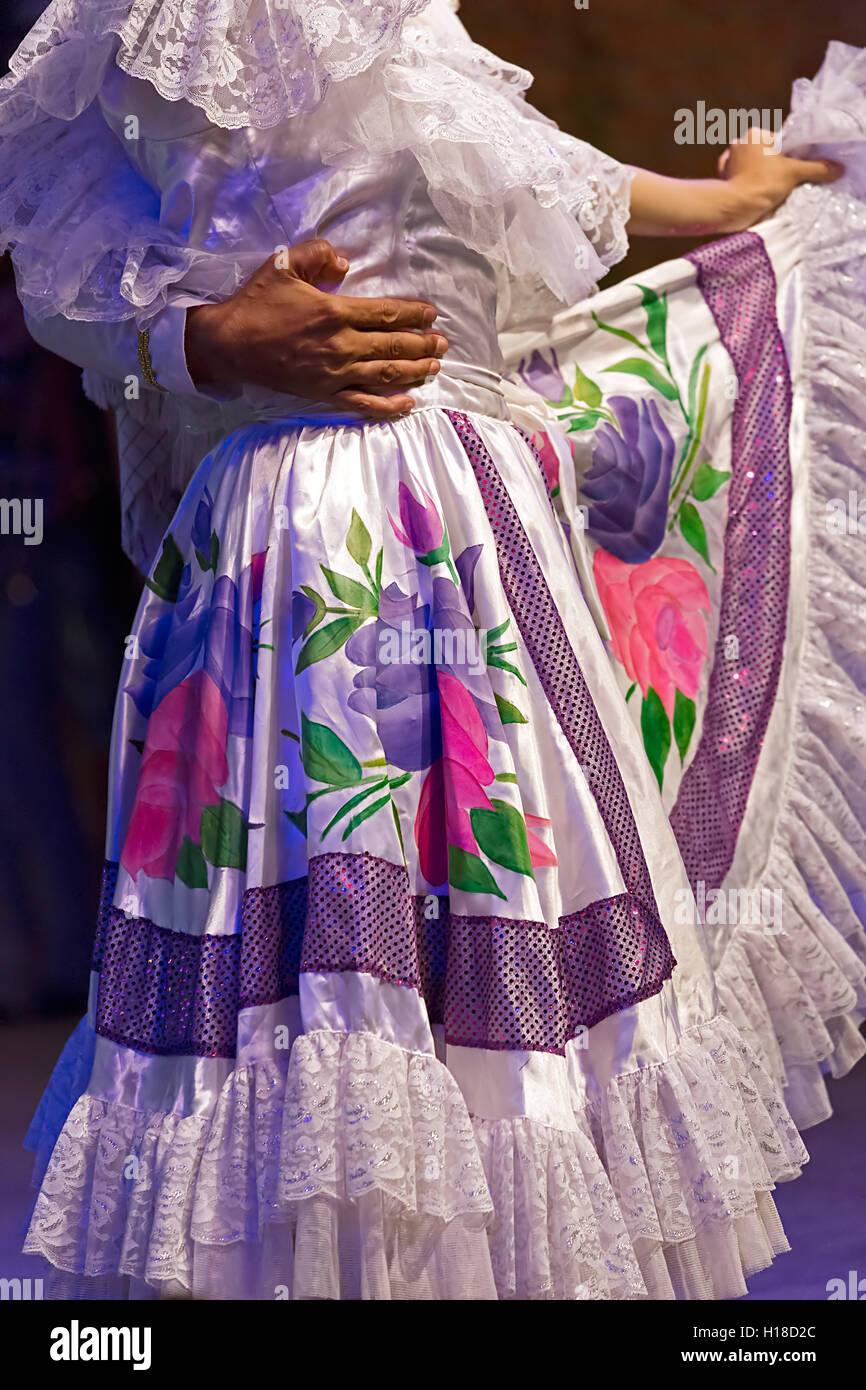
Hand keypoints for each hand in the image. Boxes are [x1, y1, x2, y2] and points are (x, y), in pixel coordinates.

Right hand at [185, 239, 447, 419]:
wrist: (229, 344)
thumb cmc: (256, 303)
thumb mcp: (284, 265)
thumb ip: (317, 255)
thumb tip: (346, 262)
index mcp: (335, 312)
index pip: (385, 314)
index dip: (413, 314)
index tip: (431, 315)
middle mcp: (341, 345)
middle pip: (392, 346)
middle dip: (422, 344)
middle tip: (442, 343)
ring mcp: (335, 374)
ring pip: (385, 374)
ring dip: (414, 371)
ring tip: (434, 368)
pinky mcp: (324, 394)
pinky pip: (362, 403)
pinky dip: (387, 406)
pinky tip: (407, 405)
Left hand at [716, 127, 843, 226]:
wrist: (735, 207)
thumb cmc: (763, 184)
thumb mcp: (795, 173)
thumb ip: (816, 168)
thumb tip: (837, 168)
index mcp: (754, 134)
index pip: (778, 141)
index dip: (788, 154)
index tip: (793, 167)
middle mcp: (738, 144)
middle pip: (764, 153)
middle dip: (772, 164)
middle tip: (783, 179)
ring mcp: (728, 161)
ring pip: (751, 165)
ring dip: (759, 174)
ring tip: (770, 187)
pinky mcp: (722, 178)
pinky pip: (739, 178)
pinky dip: (747, 183)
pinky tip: (756, 191)